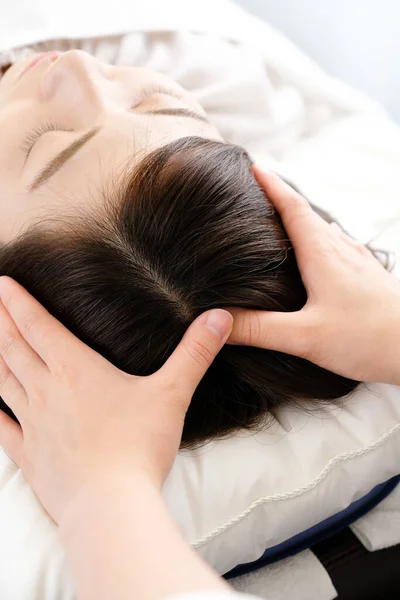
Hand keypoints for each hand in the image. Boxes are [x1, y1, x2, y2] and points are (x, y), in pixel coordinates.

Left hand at [0, 277, 232, 523]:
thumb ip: (195, 352)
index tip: (3, 283)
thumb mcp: (173, 393)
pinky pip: (2, 428)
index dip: (19, 302)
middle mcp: (47, 391)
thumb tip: (220, 316)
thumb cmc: (140, 446)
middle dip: (2, 321)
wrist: (110, 506)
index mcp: (76, 370)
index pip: (40, 326)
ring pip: (3, 381)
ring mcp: (34, 424)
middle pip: (15, 348)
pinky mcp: (29, 456)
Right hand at [228, 165, 399, 384]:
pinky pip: (337, 245)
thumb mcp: (306, 337)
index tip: (253, 166)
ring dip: (300, 219)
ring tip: (279, 221)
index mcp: (322, 253)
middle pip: (306, 213)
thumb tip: (217, 320)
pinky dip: (318, 239)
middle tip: (256, 191)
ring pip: (323, 229)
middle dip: (280, 198)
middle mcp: (341, 249)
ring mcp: (358, 261)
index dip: (271, 185)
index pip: (292, 207)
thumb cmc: (368, 339)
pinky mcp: (368, 276)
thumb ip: (258, 329)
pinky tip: (317, 255)